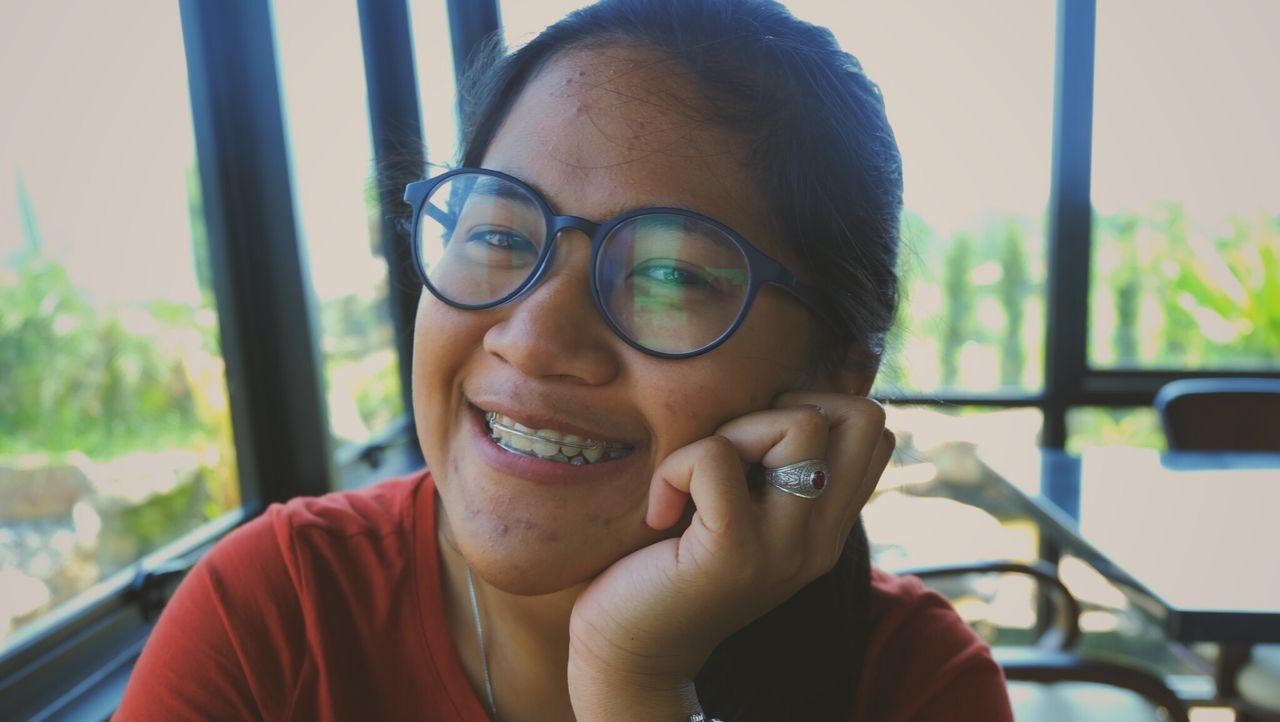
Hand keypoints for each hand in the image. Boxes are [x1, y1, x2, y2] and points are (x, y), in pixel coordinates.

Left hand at [566, 392, 893, 716]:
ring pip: (800, 424)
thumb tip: (776, 395)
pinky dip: (676, 467)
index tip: (754, 446)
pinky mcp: (734, 554)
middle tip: (731, 453)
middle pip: (862, 416)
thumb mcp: (741, 511)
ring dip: (731, 431)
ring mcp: (786, 549)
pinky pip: (715, 458)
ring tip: (694, 481)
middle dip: (788, 406)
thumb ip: (770, 469)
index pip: (876, 431)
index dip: (815, 408)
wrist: (631, 654)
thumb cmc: (670, 566)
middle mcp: (823, 539)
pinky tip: (661, 510)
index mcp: (828, 525)